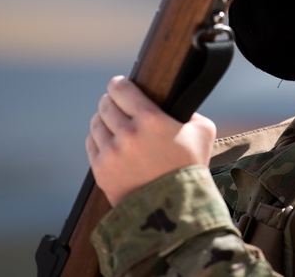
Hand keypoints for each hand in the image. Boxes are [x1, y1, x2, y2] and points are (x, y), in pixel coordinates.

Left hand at [86, 75, 216, 204]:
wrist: (174, 211)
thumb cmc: (190, 169)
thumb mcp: (202, 132)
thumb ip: (190, 112)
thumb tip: (178, 104)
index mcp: (151, 119)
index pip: (121, 88)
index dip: (118, 83)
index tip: (119, 84)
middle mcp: (127, 133)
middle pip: (105, 104)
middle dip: (110, 100)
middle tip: (115, 102)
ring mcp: (112, 153)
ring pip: (96, 123)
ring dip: (102, 119)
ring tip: (110, 121)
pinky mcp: (101, 170)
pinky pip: (91, 144)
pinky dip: (97, 138)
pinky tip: (107, 139)